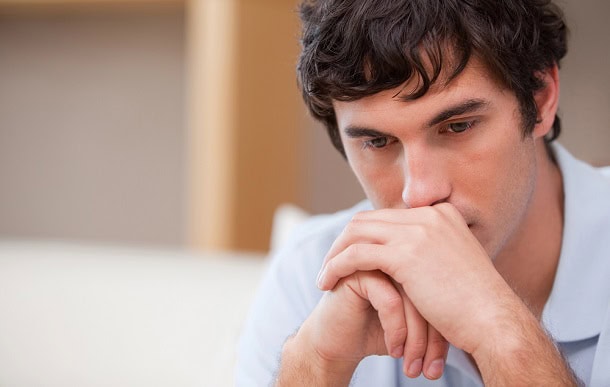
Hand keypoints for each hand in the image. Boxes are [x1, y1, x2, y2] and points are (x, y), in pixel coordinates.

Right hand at [278, 269, 448, 384]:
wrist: (340, 342)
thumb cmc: (379, 332)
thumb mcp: (416, 321)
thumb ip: (439, 309)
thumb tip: (477, 329)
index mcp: (415, 259)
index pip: (442, 290)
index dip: (444, 328)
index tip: (443, 363)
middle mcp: (397, 254)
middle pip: (430, 291)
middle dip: (433, 336)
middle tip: (433, 369)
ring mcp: (376, 257)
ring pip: (412, 296)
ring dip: (415, 338)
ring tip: (415, 367)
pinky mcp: (357, 271)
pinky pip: (389, 300)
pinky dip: (395, 330)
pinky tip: (393, 350)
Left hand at [317, 203, 521, 356]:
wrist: (495, 322)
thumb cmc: (476, 305)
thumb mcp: (454, 266)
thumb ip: (431, 253)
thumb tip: (408, 261)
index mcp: (441, 214)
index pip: (387, 217)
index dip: (363, 236)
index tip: (349, 257)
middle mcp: (428, 215)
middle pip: (367, 220)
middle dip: (343, 242)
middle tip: (329, 265)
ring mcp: (418, 232)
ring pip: (357, 233)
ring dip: (335, 254)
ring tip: (324, 277)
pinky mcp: (406, 254)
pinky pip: (355, 254)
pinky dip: (336, 266)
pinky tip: (327, 283)